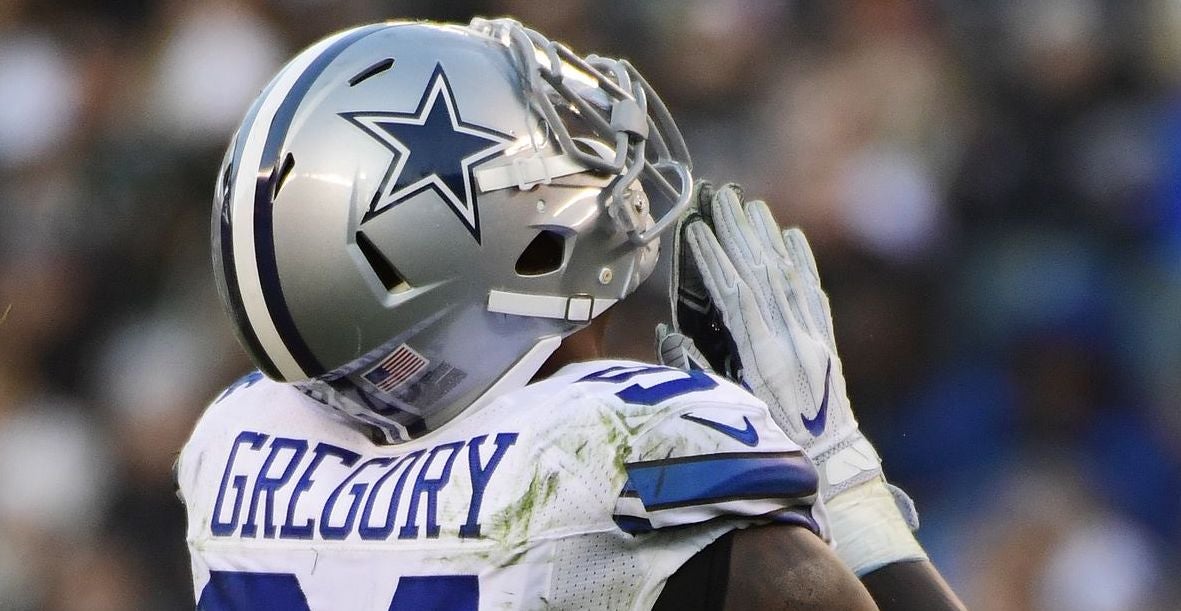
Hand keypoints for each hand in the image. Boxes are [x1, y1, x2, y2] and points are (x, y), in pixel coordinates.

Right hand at [671, 182, 881, 498]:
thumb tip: (673, 337)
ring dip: (768, 238)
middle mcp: (793, 341)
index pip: (737, 296)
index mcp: (765, 358)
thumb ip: (703, 373)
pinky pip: (814, 292)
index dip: (716, 260)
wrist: (831, 463)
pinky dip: (803, 261)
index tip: (698, 230)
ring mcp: (815, 338)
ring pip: (789, 276)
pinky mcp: (827, 341)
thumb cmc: (772, 444)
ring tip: (751, 206)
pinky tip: (793, 236)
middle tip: (721, 198)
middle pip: (763, 274)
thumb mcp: (731, 413)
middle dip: (739, 234)